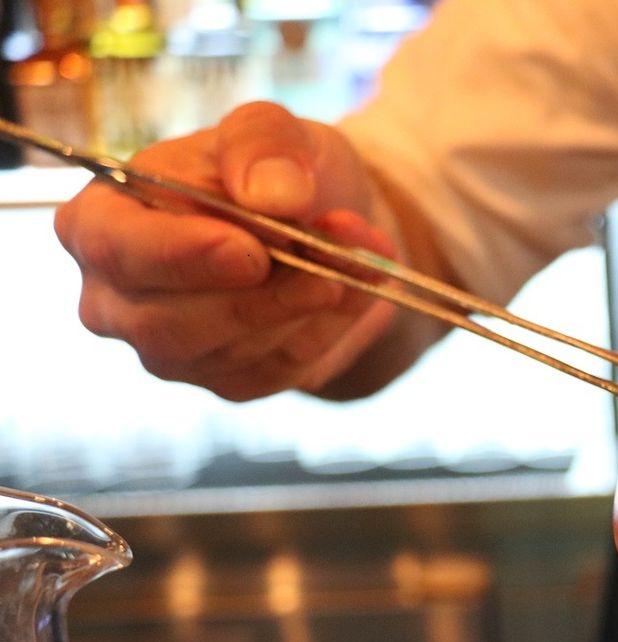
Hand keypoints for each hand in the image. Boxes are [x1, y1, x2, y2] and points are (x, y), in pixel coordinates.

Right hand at [53, 102, 397, 400]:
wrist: (325, 225)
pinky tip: (355, 290)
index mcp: (101, 221)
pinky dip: (328, 329)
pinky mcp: (229, 381)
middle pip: (172, 323)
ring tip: (361, 256)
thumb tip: (272, 195)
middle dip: (269, 289)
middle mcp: (118, 299)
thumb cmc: (273, 172)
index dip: (183, 256)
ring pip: (235, 350)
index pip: (115, 252)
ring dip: (310, 304)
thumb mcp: (272, 130)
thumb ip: (263, 145)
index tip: (252, 251)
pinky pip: (279, 369)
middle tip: (337, 246)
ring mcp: (171, 351)